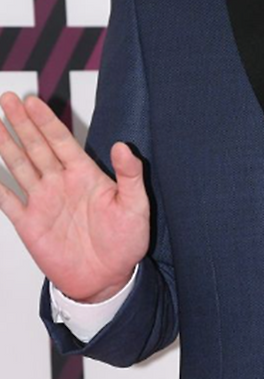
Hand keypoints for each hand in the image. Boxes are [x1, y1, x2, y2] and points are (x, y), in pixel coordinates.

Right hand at [0, 92, 149, 301]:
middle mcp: (60, 183)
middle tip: (8, 99)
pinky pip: (7, 201)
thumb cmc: (126, 241)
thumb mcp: (136, 205)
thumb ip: (130, 175)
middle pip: (36, 146)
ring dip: (6, 145)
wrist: (108, 279)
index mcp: (85, 174)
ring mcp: (42, 201)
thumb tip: (123, 146)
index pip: (61, 140)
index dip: (46, 120)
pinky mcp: (29, 224)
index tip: (32, 101)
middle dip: (22, 123)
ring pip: (19, 166)